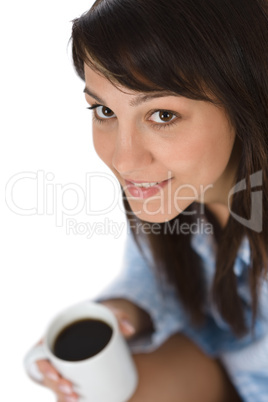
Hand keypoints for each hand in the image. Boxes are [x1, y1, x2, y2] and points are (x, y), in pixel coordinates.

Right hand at [32, 300, 152, 400]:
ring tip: (75, 400)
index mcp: (55, 335)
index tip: (56, 375)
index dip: (43, 367)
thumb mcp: (108, 314)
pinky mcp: (73, 374)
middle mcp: (56, 351)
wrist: (105, 322)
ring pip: (54, 384)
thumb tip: (130, 330)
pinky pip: (64, 388)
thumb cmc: (101, 317)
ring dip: (60, 395)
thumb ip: (118, 317)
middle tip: (71, 391)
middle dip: (55, 386)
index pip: (38, 353)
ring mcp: (64, 364)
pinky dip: (68, 397)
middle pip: (47, 374)